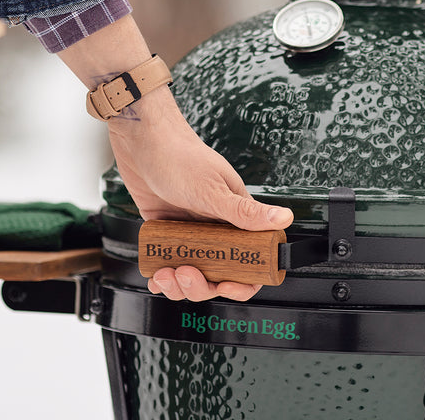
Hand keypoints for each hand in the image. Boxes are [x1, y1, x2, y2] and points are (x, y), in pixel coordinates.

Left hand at [57, 13, 292, 301]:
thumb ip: (245, 212)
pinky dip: (160, 275)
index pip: (250, 258)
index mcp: (234, 216)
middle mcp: (213, 226)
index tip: (228, 286)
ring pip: (190, 271)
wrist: (140, 138)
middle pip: (218, 273)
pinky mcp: (163, 230)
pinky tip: (155, 275)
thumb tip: (284, 219)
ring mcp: (188, 230)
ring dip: (179, 284)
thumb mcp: (212, 188)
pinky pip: (166, 261)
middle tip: (187, 275)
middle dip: (202, 284)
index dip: (244, 279)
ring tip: (166, 275)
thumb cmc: (178, 154)